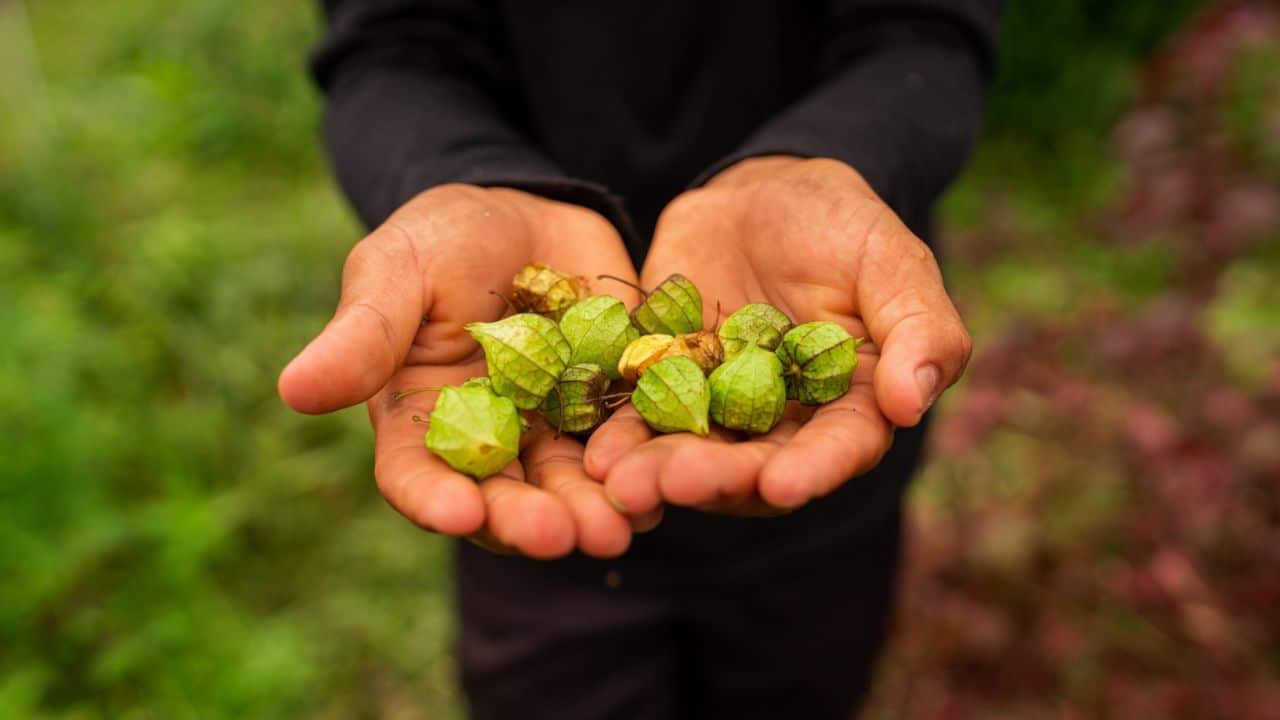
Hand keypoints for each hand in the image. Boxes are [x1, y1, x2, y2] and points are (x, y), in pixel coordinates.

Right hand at [279, 185, 653, 557]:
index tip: (459, 513)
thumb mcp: (397, 270)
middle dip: (529, 520)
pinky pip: (626, 445)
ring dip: (592, 509)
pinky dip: (642, 465)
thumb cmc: (442, 237)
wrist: (529, 210)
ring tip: (620, 525)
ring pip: (569, 484)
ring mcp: (550, 430)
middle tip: (561, 536)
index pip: (416, 475)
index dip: (435, 499)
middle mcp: (486, 440)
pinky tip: (665, 478)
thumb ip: (362, 334)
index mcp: (420, 419)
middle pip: (502, 497)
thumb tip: (293, 390)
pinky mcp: (609, 409)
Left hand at [585, 157, 971, 515]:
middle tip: (673, 486)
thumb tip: (912, 401)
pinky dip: (618, 437)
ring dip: (657, 471)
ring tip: (621, 480)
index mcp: (852, 405)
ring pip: (692, 453)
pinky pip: (640, 419)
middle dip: (714, 479)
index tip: (784, 485)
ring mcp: (720, 412)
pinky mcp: (665, 388)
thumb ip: (919, 326)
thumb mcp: (890, 258)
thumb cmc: (840, 223)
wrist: (759, 193)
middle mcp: (785, 424)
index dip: (813, 469)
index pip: (839, 448)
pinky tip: (593, 452)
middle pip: (754, 466)